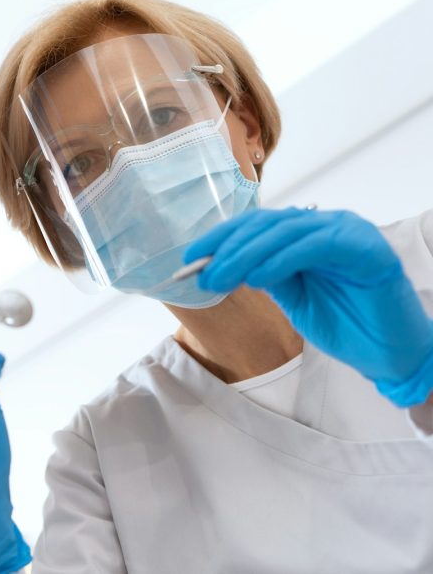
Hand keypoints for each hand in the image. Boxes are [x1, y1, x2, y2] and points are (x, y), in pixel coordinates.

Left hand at [187, 208, 432, 405]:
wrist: (389, 355)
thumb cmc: (344, 324)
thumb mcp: (291, 296)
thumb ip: (264, 274)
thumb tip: (220, 264)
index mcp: (308, 232)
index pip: (257, 225)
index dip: (221, 237)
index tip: (190, 258)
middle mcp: (327, 224)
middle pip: (267, 224)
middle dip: (228, 248)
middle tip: (202, 273)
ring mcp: (348, 231)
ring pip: (286, 231)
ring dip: (247, 254)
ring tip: (221, 278)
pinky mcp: (366, 248)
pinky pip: (316, 245)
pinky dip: (282, 259)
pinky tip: (257, 278)